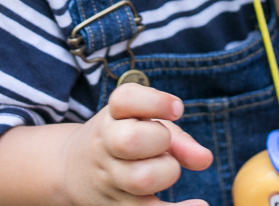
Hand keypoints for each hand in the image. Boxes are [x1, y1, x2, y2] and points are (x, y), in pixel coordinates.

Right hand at [61, 83, 212, 205]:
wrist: (73, 170)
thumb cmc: (125, 140)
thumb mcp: (145, 126)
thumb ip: (178, 139)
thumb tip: (205, 159)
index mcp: (113, 116)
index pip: (126, 99)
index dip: (156, 102)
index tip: (176, 108)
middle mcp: (106, 145)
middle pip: (130, 140)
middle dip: (159, 140)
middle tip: (163, 143)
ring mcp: (109, 178)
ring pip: (141, 179)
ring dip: (167, 172)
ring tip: (166, 168)